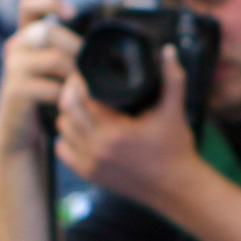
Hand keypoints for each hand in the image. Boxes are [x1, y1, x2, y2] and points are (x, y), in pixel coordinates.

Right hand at [0, 0, 81, 159]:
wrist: (21, 135)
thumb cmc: (48, 99)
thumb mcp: (59, 71)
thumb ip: (72, 52)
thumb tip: (109, 43)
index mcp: (26, 38)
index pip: (29, 6)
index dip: (49, 2)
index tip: (72, 13)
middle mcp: (16, 48)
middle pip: (49, 32)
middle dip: (76, 48)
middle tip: (91, 68)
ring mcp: (13, 69)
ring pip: (55, 59)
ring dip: (77, 74)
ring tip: (86, 88)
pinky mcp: (16, 91)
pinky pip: (53, 88)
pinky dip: (70, 96)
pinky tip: (73, 105)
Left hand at [54, 50, 204, 211]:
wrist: (177, 189)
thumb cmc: (177, 150)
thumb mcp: (174, 111)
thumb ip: (171, 78)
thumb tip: (168, 50)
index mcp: (116, 131)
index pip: (81, 97)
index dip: (80, 81)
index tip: (86, 72)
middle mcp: (99, 149)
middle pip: (67, 111)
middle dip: (71, 94)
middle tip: (83, 84)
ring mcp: (91, 164)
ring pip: (63, 129)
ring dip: (69, 114)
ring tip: (83, 104)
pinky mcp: (89, 174)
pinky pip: (63, 150)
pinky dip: (68, 137)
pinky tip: (82, 128)